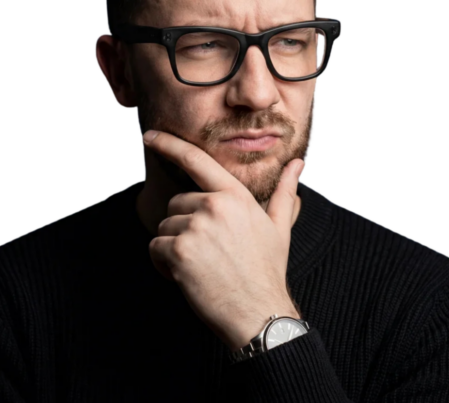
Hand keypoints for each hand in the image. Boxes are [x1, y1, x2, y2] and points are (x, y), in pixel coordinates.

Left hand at [142, 129, 304, 349]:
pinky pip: (155, 248)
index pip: (197, 161)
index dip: (169, 145)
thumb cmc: (267, 270)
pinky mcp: (179, 251)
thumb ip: (285, 191)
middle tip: (208, 253)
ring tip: (201, 267)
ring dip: (174, 247)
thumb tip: (299, 163)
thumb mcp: (279, 226)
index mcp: (235, 195)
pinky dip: (163, 264)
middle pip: (176, 203)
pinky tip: (186, 277)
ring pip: (165, 227)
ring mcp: (196, 227)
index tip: (149, 136)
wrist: (259, 312)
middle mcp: (214, 205)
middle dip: (184, 227)